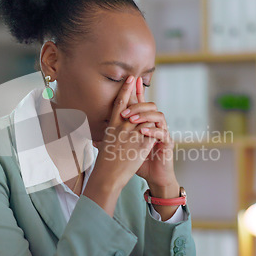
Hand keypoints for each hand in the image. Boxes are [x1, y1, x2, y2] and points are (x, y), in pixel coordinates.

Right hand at [92, 75, 156, 189]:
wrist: (109, 176)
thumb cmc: (105, 163)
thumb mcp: (104, 146)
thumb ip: (106, 138)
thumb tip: (99, 138)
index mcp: (112, 127)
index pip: (119, 103)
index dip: (125, 90)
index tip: (131, 78)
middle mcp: (122, 127)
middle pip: (134, 107)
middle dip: (139, 95)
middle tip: (141, 82)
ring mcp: (132, 135)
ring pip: (146, 119)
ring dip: (150, 119)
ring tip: (151, 118)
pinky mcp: (142, 145)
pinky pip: (152, 133)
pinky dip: (154, 132)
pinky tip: (156, 132)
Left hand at [120, 77, 178, 189]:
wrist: (153, 176)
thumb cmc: (138, 162)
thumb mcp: (123, 151)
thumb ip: (112, 143)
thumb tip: (94, 140)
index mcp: (143, 123)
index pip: (140, 104)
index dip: (137, 92)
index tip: (132, 80)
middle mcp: (154, 125)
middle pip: (150, 106)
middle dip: (137, 106)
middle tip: (124, 114)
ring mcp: (162, 133)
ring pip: (159, 116)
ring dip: (144, 116)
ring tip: (132, 121)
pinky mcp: (167, 143)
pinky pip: (163, 132)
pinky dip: (153, 131)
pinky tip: (144, 131)